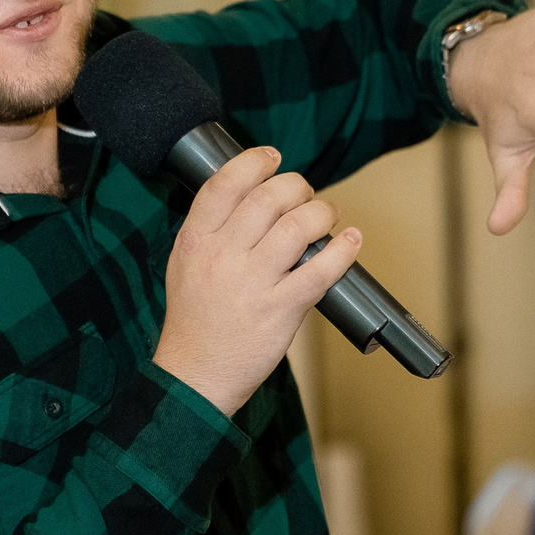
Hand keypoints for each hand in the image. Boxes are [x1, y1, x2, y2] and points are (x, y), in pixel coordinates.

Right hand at [153, 146, 363, 417]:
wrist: (195, 375)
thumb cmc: (194, 320)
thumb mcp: (185, 264)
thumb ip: (211, 230)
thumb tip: (251, 194)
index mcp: (195, 241)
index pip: (225, 183)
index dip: (254, 162)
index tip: (273, 158)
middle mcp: (222, 256)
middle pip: (268, 198)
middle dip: (296, 186)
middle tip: (305, 194)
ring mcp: (252, 284)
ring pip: (297, 227)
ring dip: (321, 213)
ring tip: (326, 216)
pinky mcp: (280, 310)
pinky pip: (320, 271)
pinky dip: (342, 250)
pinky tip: (350, 241)